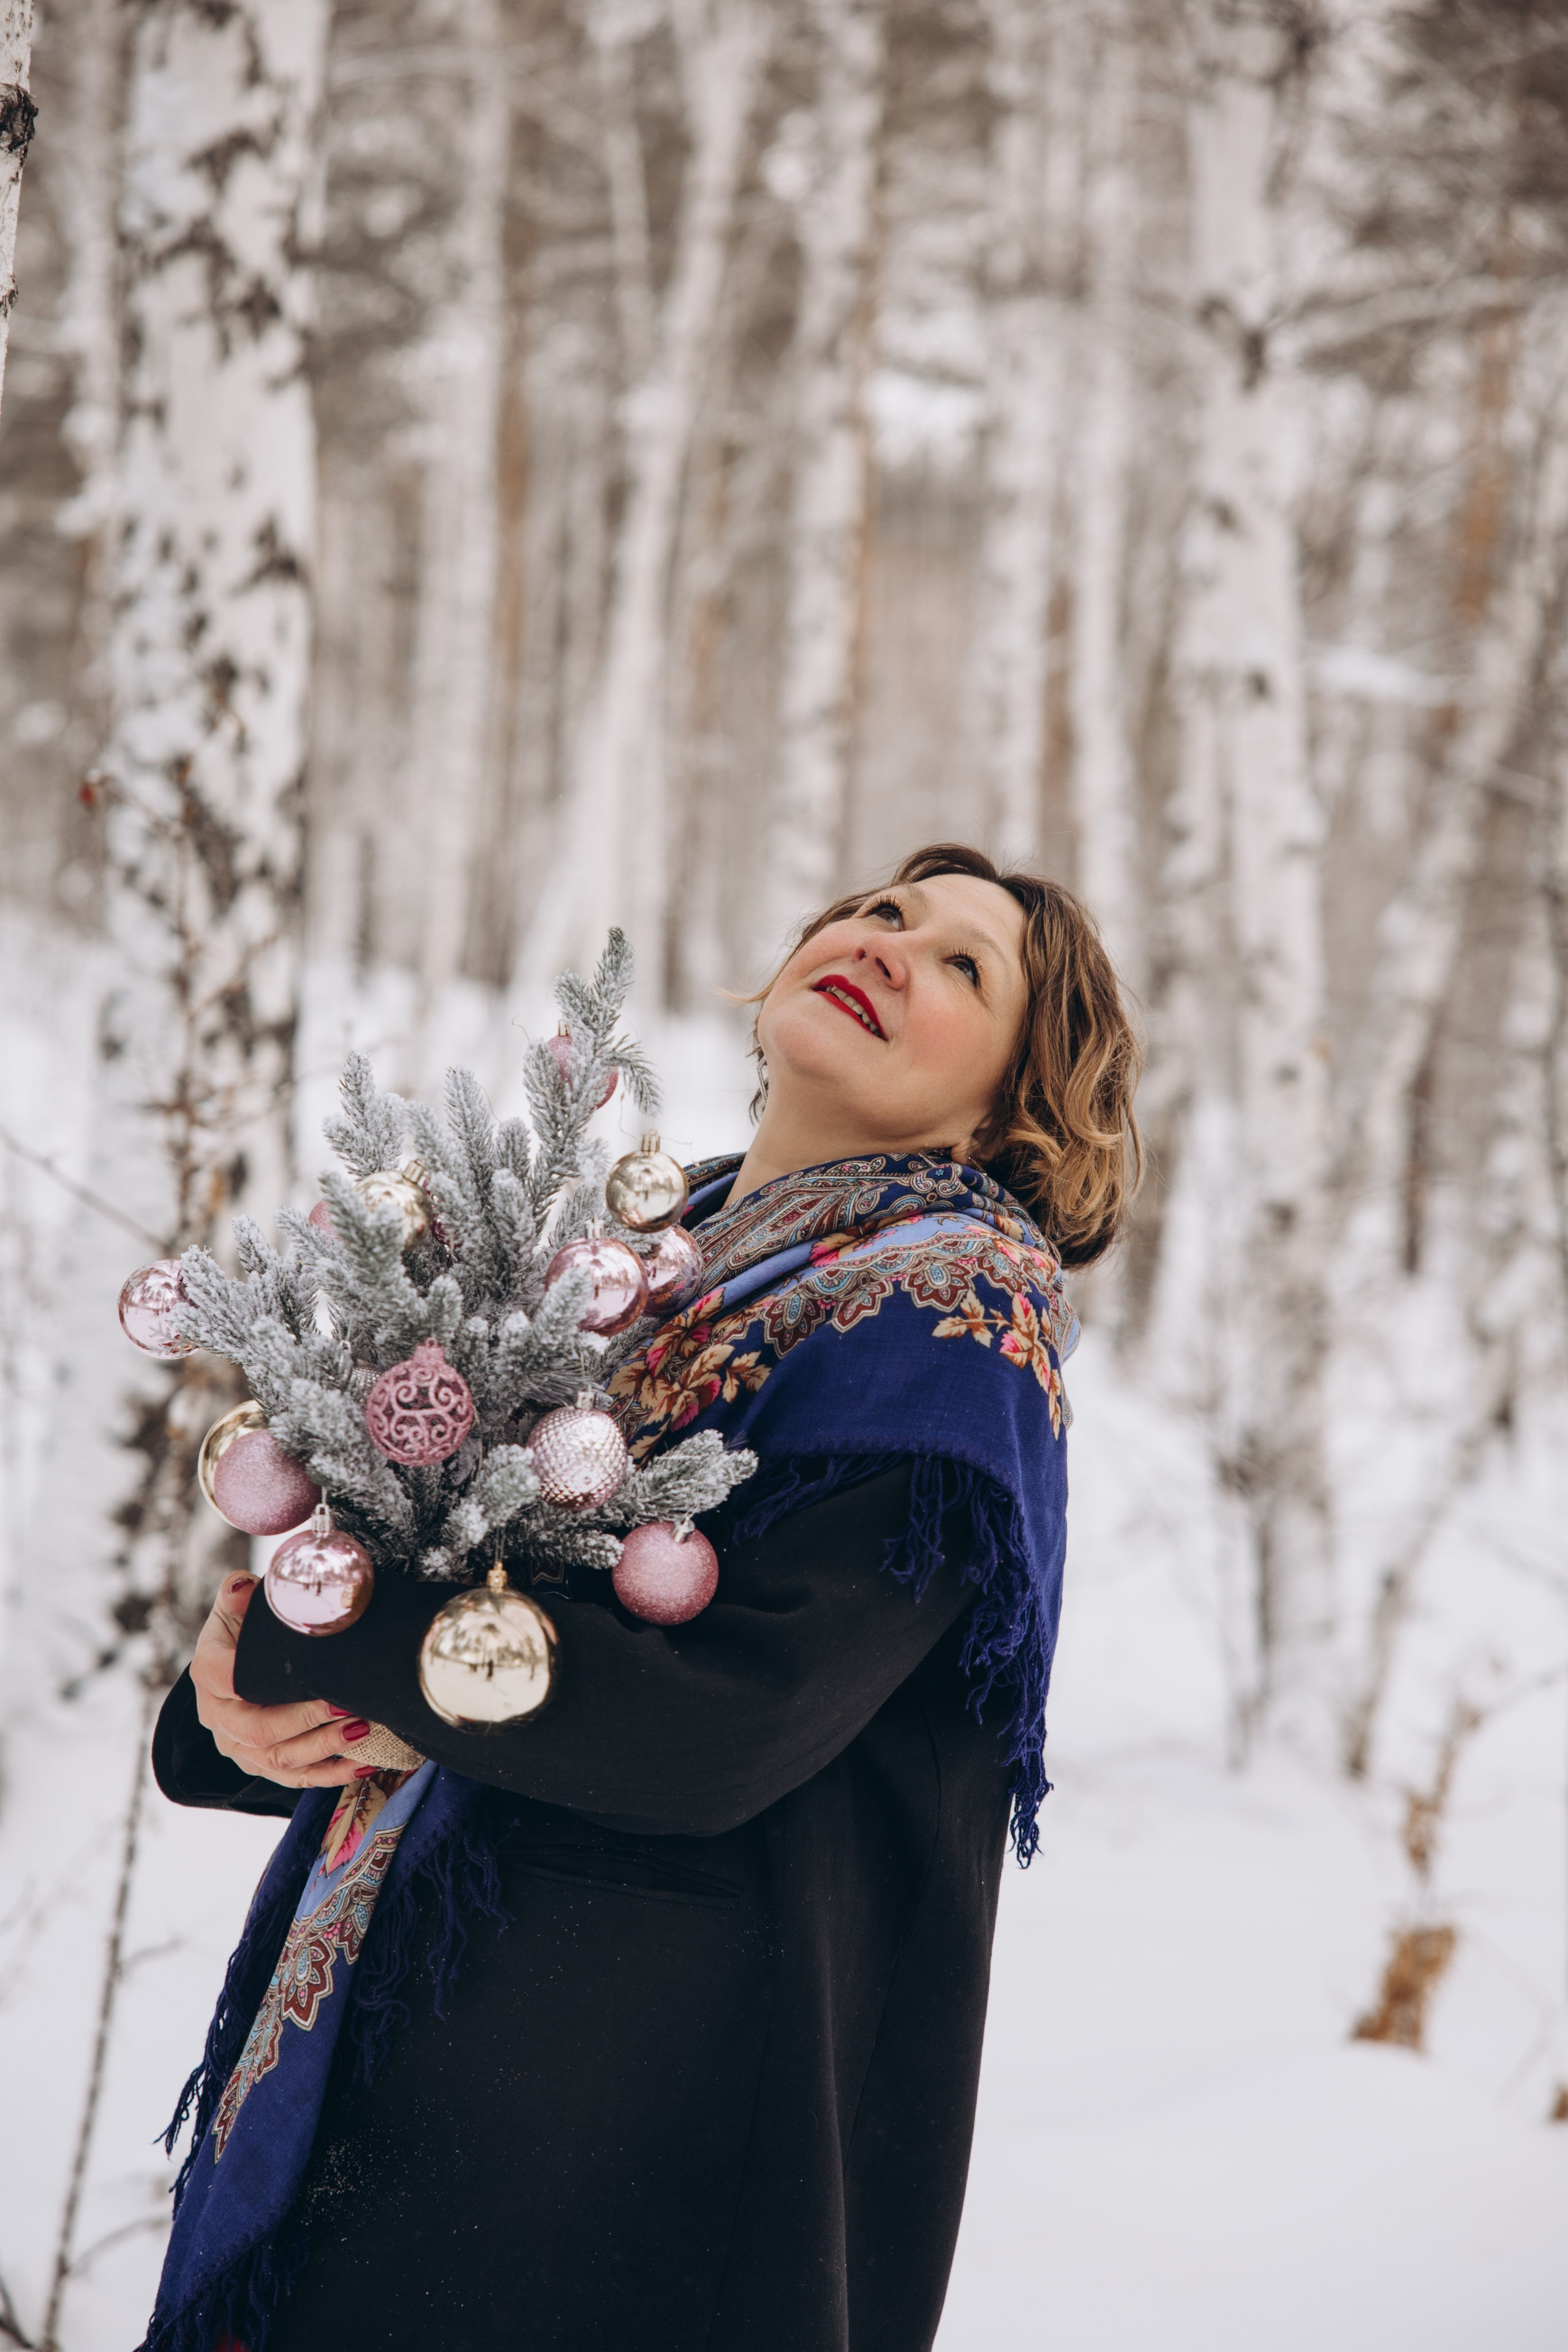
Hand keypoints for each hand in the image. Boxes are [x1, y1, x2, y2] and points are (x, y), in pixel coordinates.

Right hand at [191, 1575, 370, 1788]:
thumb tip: (243, 1585)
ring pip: (279, 1760)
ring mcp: (238, 1746)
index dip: (264, 1682)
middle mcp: (219, 1716)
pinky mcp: (260, 1765)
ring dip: (324, 1748)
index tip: (312, 1675)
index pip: (227, 1680)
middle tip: (347, 1705)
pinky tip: (364, 1764)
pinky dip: (331, 1775)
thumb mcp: (236, 1607)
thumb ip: (238, 1595)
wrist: (236, 1662)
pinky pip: (295, 1779)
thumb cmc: (244, 1630)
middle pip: (259, 1731)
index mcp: (208, 1673)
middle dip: (307, 1721)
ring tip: (364, 1730)